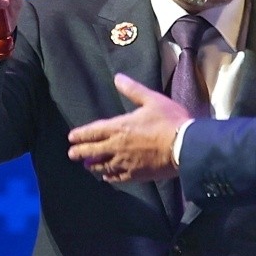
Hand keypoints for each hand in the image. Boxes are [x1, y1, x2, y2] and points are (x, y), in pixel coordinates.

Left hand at [68, 73, 191, 182]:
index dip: (81, 134)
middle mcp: (118, 146)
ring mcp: (126, 163)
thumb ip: (133, 90)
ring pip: (103, 166)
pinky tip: (107, 177)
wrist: (184, 146)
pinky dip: (110, 177)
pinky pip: (118, 177)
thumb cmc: (169, 121)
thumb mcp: (152, 100)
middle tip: (71, 154)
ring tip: (87, 166)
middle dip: (80, 152)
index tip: (71, 137)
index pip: (94, 132)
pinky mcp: (136, 174)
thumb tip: (117, 78)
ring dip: (93, 165)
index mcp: (120, 127)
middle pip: (93, 151)